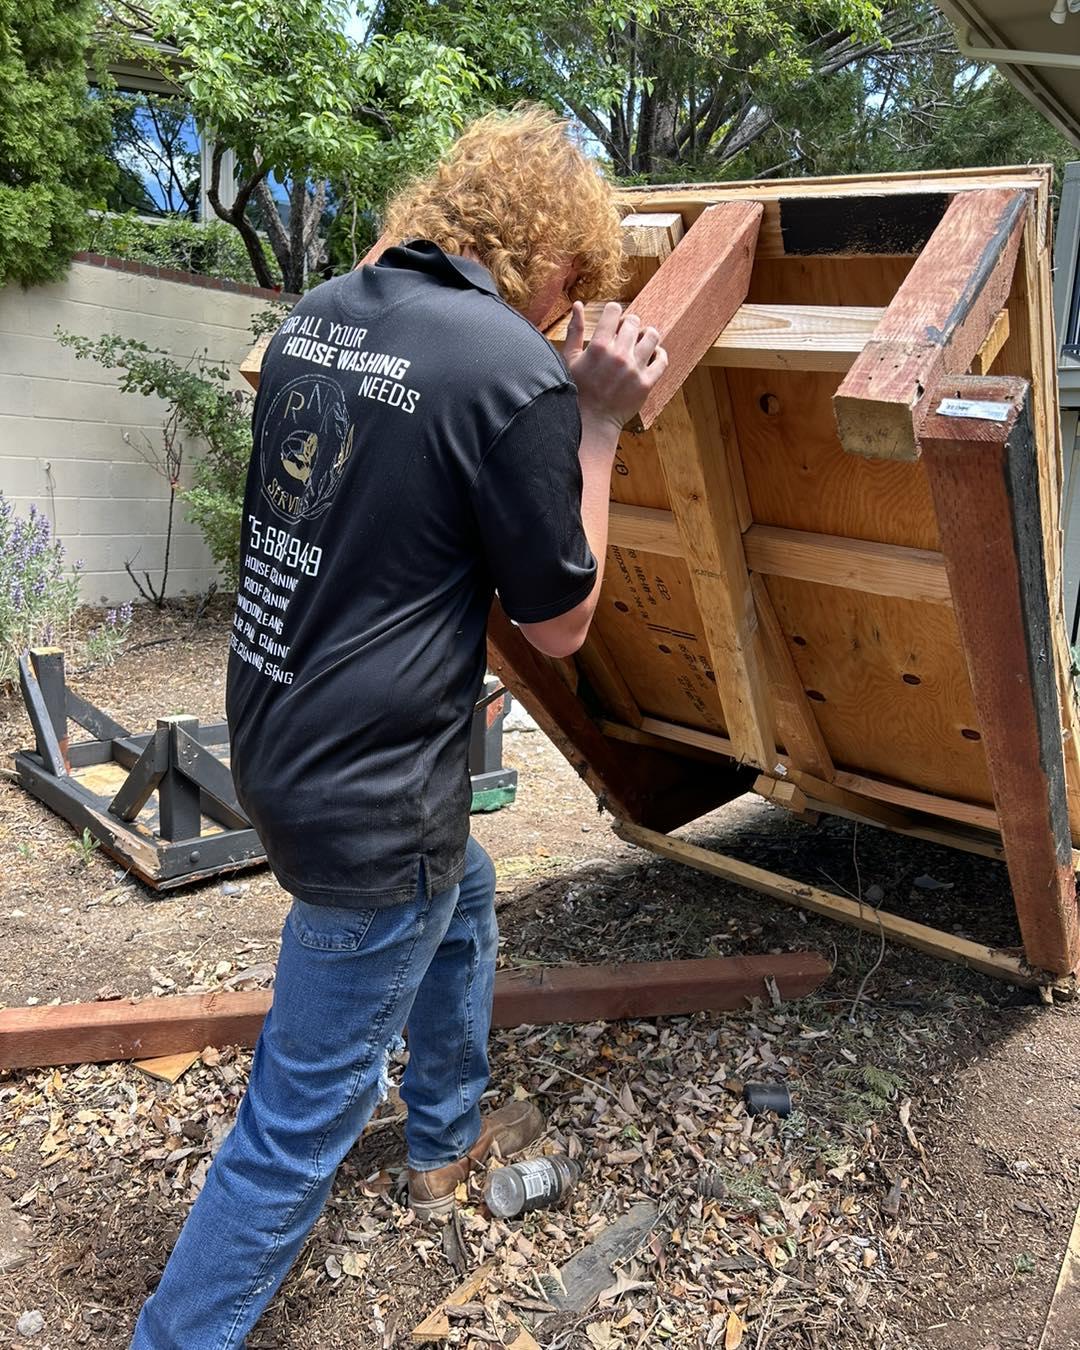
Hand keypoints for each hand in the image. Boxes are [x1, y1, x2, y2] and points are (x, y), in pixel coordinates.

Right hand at [563, 301, 667, 432]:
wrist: (591, 422)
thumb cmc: (577, 390)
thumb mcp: (570, 359)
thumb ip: (574, 330)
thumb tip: (578, 304)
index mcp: (598, 346)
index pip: (614, 310)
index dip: (614, 313)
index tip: (612, 322)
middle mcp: (619, 355)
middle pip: (634, 321)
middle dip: (628, 325)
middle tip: (624, 335)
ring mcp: (634, 369)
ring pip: (652, 336)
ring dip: (646, 335)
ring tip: (640, 342)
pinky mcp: (646, 383)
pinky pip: (662, 360)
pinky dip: (659, 354)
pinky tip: (652, 355)